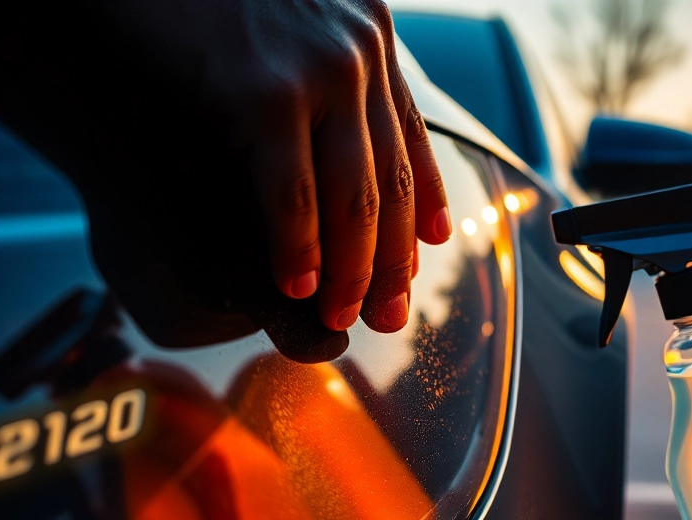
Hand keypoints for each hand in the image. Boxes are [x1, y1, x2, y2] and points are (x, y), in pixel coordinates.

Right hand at [134, 0, 452, 332]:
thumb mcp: (280, 20)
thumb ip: (312, 63)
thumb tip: (319, 127)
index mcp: (369, 33)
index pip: (407, 136)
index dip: (419, 201)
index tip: (424, 251)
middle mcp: (360, 52)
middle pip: (389, 179)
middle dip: (392, 259)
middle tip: (389, 315)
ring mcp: (320, 71)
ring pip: (353, 196)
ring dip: (349, 271)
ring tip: (341, 318)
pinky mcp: (267, 92)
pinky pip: (293, 192)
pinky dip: (297, 249)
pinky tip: (295, 289)